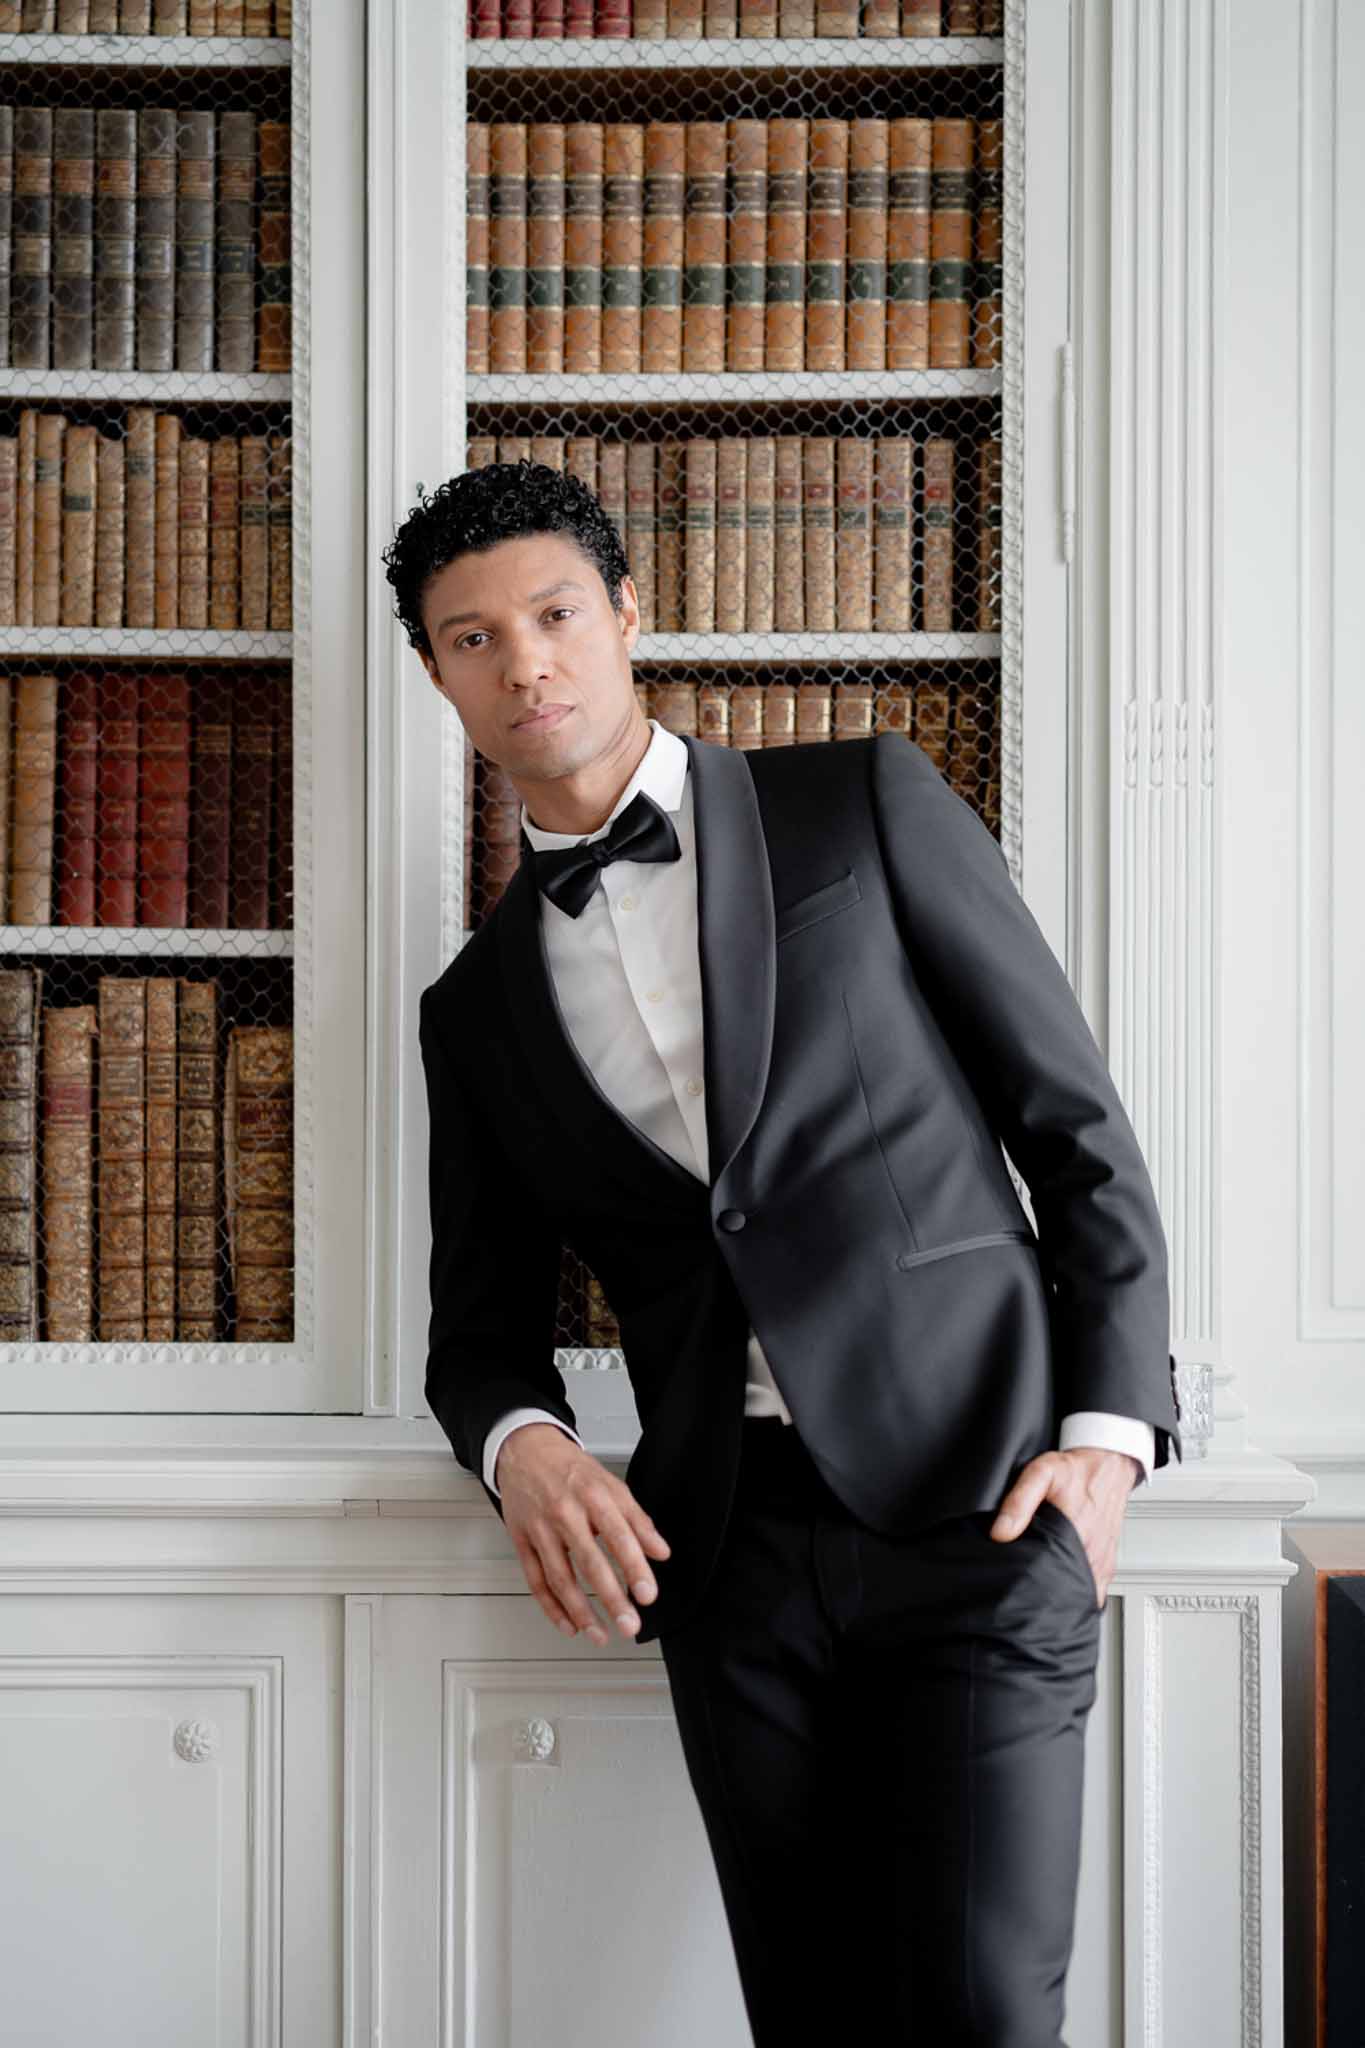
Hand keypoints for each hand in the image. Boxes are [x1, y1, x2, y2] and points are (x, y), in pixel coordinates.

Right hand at [496, 1423, 671, 1645]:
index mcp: (593, 1497)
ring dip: (581, 1612)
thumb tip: (660, 1552)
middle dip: (610, 1598)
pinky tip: (568, 1625)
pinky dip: (551, 1607)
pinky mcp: (521, 1541)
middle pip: (589, 1562)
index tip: (647, 1594)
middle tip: (628, 1625)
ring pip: (559, 1578)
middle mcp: (565, 1513)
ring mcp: (540, 1529)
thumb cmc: (572, 1471)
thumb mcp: (612, 1486)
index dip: (634, 1568)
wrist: (526, 1450)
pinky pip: (535, 1581)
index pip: (618, 1536)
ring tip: (601, 1635)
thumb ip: (638, 1521)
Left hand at [989, 1446, 1141, 1607]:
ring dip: (1060, 1597)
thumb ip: (1020, 1501)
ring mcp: (1102, 1563)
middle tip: (1022, 1593)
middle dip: (1042, 1597)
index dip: (1029, 1587)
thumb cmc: (1077, 1470)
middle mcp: (1092, 1555)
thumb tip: (1000, 1533)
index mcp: (1076, 1536)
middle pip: (1063, 1592)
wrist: (1110, 1466)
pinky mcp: (1107, 1565)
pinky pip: (1093, 1592)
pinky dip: (1077, 1594)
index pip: (1049, 1579)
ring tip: (1040, 1594)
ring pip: (1079, 1595)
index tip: (1014, 1588)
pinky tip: (1061, 1590)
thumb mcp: (1042, 1473)